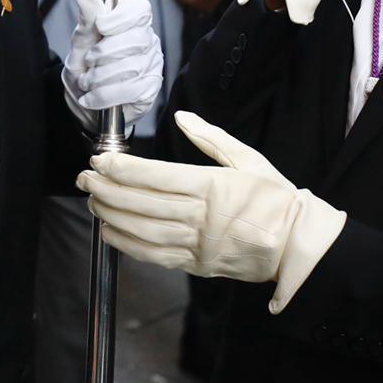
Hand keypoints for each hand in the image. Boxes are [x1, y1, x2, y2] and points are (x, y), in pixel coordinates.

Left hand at [62, 0, 162, 124]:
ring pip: (133, 66)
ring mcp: (152, 65)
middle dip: (104, 53)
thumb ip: (87, 15)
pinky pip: (133, 89)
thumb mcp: (81, 40)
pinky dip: (106, 95)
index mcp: (131, 22)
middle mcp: (147, 40)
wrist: (82, 99)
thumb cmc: (85, 65)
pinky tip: (92, 98)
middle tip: (88, 62)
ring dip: (101, 77)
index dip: (121, 17)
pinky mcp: (150, 89)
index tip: (102, 27)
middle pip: (136, 38)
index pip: (140, 8)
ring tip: (87, 82)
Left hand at [77, 110, 345, 312]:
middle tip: (86, 179)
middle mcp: (201, 216)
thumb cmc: (275, 198)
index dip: (122, 169)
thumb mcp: (247, 158)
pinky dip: (128, 245)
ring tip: (93, 203)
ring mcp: (197, 243)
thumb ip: (210, 137)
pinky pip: (155, 256)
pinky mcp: (196, 265)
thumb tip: (182, 117)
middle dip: (107, 190)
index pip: (155, 176)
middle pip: (142, 202)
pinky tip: (110, 232)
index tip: (100, 161)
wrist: (296, 246)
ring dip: (112, 216)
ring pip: (143, 230)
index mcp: (213, 186)